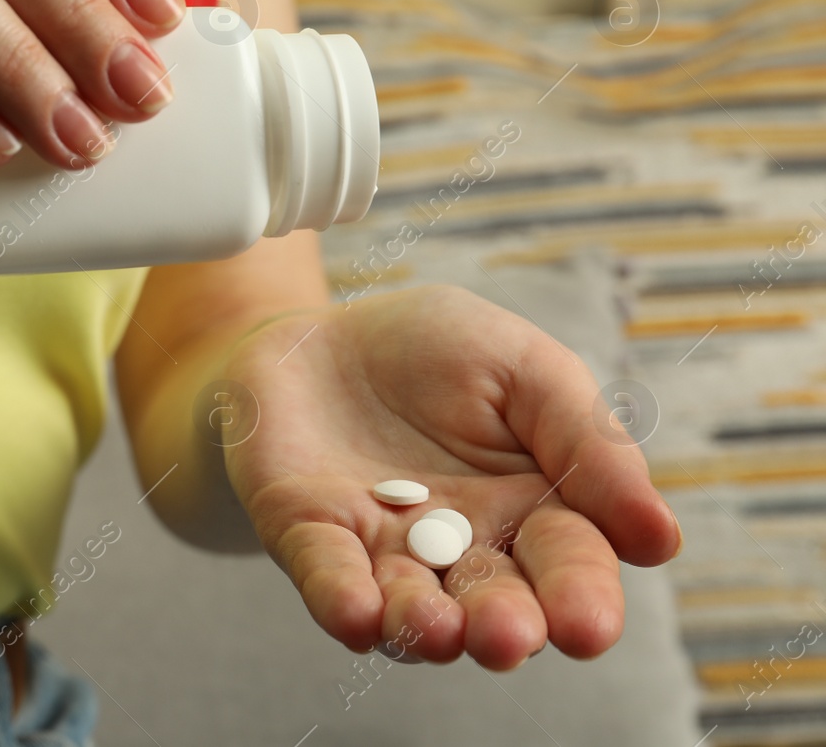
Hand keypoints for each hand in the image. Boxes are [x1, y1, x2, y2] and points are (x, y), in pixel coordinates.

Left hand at [220, 285, 680, 668]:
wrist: (322, 332)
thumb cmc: (435, 351)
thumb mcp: (526, 370)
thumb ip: (587, 443)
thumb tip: (659, 541)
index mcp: (532, 514)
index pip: (568, 567)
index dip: (580, 598)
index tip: (587, 625)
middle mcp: (461, 551)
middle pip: (493, 603)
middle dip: (502, 626)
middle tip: (507, 637)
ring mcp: (382, 551)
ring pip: (411, 608)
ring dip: (423, 628)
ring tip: (440, 632)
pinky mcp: (311, 535)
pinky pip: (327, 576)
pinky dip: (341, 598)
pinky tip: (358, 615)